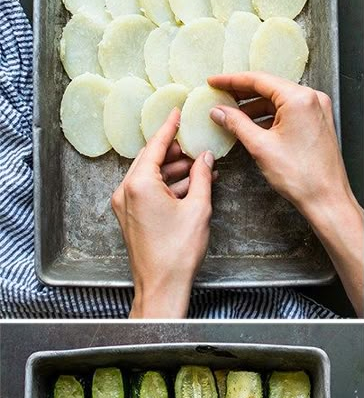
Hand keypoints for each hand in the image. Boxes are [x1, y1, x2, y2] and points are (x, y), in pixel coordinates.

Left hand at [111, 108, 216, 318]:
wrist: (161, 285)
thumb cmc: (177, 252)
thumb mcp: (198, 209)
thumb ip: (202, 178)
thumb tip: (205, 159)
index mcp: (139, 184)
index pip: (156, 146)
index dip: (169, 128)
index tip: (176, 112)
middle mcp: (126, 191)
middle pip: (150, 159)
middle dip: (173, 151)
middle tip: (193, 143)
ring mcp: (125, 205)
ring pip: (149, 176)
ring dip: (172, 170)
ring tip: (198, 167)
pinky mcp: (129, 217)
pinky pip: (147, 191)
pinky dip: (166, 186)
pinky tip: (188, 187)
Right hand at [208, 73, 363, 314]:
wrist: (327, 200)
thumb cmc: (301, 177)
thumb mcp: (261, 147)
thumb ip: (237, 123)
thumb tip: (220, 111)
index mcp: (299, 98)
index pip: (258, 80)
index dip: (232, 81)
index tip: (214, 82)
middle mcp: (312, 98)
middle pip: (270, 88)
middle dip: (243, 94)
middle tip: (220, 97)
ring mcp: (318, 110)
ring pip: (279, 101)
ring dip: (256, 107)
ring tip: (233, 115)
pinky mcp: (318, 123)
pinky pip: (290, 112)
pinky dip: (271, 117)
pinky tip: (254, 125)